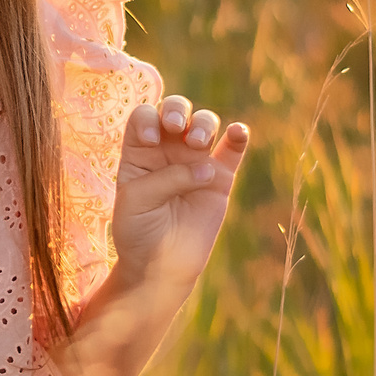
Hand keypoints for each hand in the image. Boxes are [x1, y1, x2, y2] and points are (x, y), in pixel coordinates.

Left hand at [110, 94, 247, 297]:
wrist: (160, 266)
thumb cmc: (138, 231)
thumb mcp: (137, 201)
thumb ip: (166, 177)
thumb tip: (206, 168)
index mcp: (139, 151)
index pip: (144, 116)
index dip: (148, 118)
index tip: (151, 139)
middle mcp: (167, 150)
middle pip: (176, 110)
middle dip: (177, 109)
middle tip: (176, 127)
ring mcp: (195, 162)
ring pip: (205, 124)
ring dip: (203, 124)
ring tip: (198, 143)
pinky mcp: (221, 179)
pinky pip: (233, 150)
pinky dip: (239, 136)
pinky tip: (238, 132)